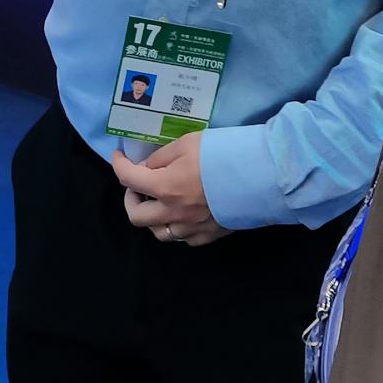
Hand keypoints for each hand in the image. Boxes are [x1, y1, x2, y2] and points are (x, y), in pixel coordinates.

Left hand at [109, 133, 228, 246]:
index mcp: (165, 187)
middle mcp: (173, 212)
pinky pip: (183, 238)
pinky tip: (184, 214)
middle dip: (131, 200)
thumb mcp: (188, 143)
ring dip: (153, 218)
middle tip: (139, 187)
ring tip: (161, 203)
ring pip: (158, 232)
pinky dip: (178, 226)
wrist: (263, 176)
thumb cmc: (224, 154)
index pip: (127, 178)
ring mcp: (190, 228)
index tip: (119, 157)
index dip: (118, 165)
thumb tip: (147, 167)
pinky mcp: (208, 236)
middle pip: (135, 216)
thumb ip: (162, 157)